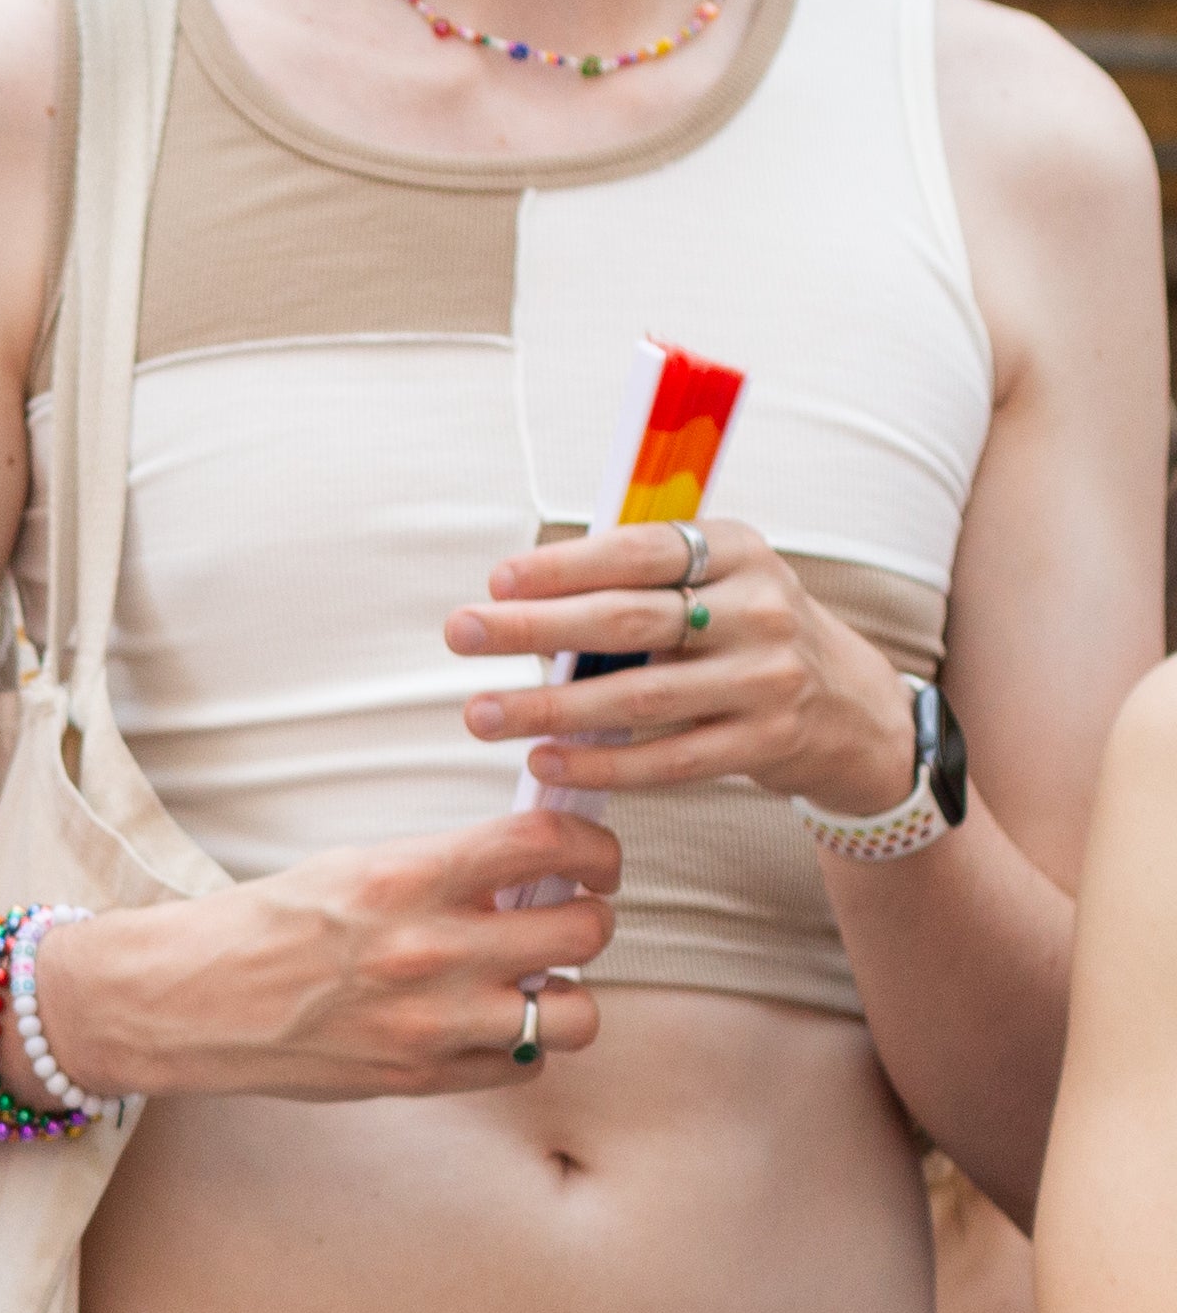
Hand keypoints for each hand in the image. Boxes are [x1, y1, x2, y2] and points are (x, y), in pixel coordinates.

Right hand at [43, 813, 618, 1103]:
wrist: (185, 1001)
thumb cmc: (266, 927)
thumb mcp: (355, 868)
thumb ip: (445, 869)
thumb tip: (532, 870)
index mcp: (409, 877)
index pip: (549, 842)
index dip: (595, 847)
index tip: (594, 859)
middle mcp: (430, 949)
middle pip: (585, 929)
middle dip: (587, 918)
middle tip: (564, 917)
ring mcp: (430, 1021)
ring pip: (576, 1013)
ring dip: (566, 994)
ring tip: (532, 982)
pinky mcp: (419, 1076)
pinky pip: (521, 1065)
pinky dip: (516, 1047)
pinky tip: (482, 1026)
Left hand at [451, 518, 919, 819]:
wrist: (851, 706)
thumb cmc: (745, 635)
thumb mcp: (716, 585)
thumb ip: (637, 586)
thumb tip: (520, 601)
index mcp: (737, 551)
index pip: (640, 551)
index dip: (566, 565)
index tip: (497, 580)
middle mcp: (758, 608)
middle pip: (628, 619)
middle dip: (535, 627)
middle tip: (461, 633)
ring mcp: (768, 677)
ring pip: (639, 696)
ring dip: (549, 707)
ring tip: (480, 713)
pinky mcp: (766, 741)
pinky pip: (667, 758)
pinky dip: (600, 760)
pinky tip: (544, 760)